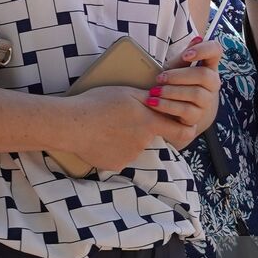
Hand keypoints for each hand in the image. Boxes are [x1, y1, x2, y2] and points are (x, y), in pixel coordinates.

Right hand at [64, 85, 191, 170]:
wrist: (72, 125)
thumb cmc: (98, 103)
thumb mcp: (127, 92)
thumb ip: (150, 98)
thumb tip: (165, 100)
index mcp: (149, 123)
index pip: (181, 130)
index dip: (184, 127)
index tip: (183, 125)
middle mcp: (144, 142)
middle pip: (152, 136)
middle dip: (143, 130)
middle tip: (124, 120)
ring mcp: (130, 156)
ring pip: (134, 147)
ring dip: (126, 139)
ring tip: (107, 127)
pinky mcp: (116, 165)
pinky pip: (120, 156)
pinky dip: (113, 149)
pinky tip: (100, 139)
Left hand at [147, 37, 223, 148]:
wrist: (174, 112)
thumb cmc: (175, 83)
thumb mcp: (177, 68)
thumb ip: (184, 56)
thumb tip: (197, 38)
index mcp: (208, 65)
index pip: (216, 50)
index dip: (204, 50)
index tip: (186, 55)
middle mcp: (212, 83)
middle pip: (203, 75)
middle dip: (179, 76)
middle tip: (159, 77)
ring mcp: (207, 101)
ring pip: (195, 94)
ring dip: (172, 91)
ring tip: (154, 91)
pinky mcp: (197, 117)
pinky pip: (185, 111)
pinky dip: (167, 106)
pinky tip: (154, 103)